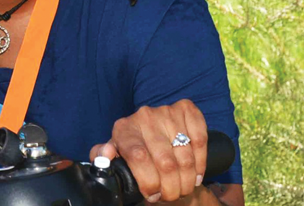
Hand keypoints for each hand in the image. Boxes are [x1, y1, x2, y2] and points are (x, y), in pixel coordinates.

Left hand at [88, 99, 207, 203]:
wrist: (154, 130)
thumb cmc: (133, 149)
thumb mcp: (115, 155)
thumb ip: (102, 156)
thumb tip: (104, 156)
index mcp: (124, 129)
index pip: (138, 157)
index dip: (149, 181)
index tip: (153, 194)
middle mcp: (144, 116)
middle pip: (164, 161)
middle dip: (171, 187)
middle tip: (171, 196)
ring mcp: (167, 111)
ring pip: (184, 154)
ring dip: (187, 179)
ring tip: (184, 189)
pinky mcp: (186, 109)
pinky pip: (200, 139)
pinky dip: (201, 162)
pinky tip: (197, 174)